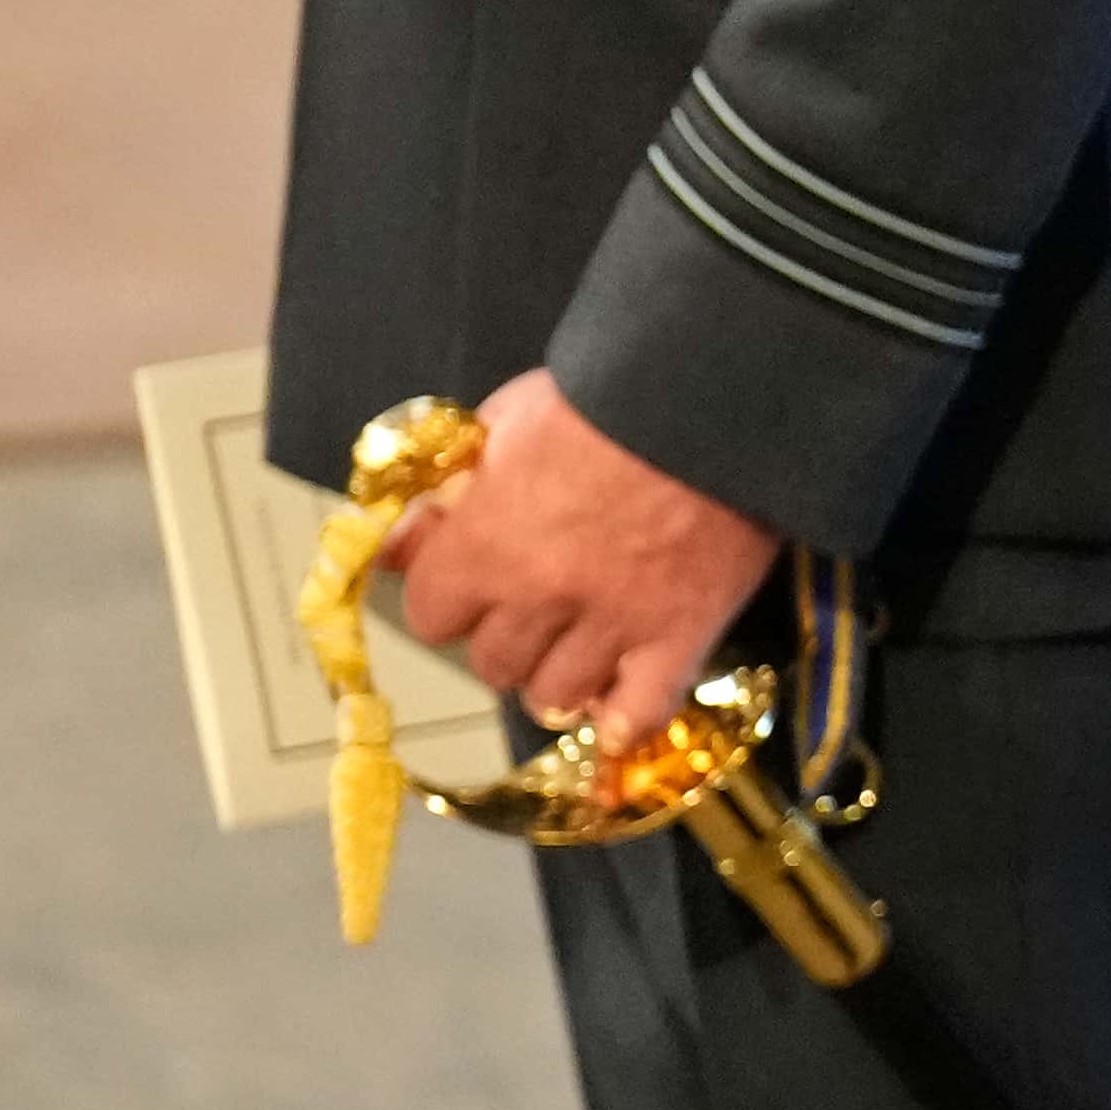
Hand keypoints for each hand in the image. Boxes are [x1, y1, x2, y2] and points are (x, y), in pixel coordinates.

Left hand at [379, 368, 779, 738]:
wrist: (720, 394)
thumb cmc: (608, 395)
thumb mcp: (505, 420)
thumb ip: (443, 490)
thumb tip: (390, 548)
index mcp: (487, 542)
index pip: (430, 614)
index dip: (449, 594)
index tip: (472, 577)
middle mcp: (541, 596)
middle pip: (491, 663)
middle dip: (506, 634)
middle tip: (537, 601)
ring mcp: (614, 622)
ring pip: (555, 695)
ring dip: (561, 673)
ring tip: (584, 640)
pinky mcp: (681, 634)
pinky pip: (638, 713)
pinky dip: (624, 715)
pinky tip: (621, 695)